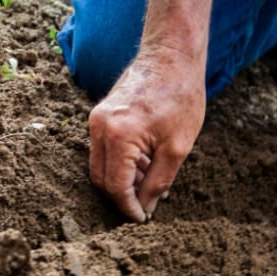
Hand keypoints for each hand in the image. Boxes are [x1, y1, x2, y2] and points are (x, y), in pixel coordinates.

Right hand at [89, 49, 205, 221]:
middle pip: (101, 178)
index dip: (128, 207)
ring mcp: (96, 119)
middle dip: (121, 196)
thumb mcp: (178, 147)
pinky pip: (102, 149)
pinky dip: (119, 163)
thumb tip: (146, 207)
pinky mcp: (100, 115)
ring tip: (150, 181)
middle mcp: (100, 128)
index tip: (142, 219)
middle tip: (145, 206)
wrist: (171, 56)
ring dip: (121, 179)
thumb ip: (158, 182)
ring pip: (99, 165)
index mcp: (119, 136)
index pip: (116, 186)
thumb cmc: (180, 96)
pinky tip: (144, 163)